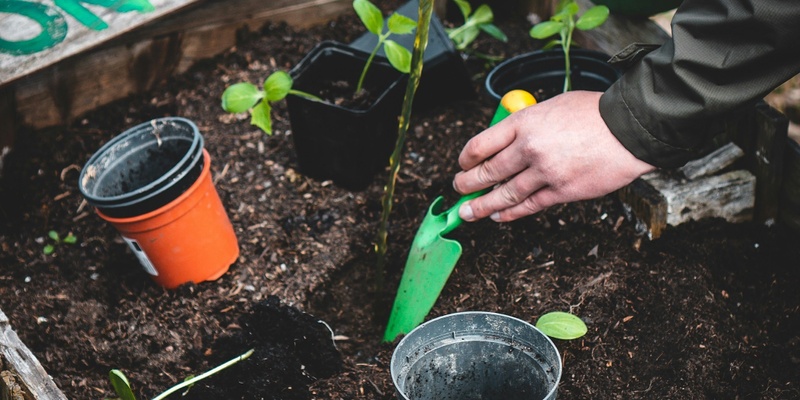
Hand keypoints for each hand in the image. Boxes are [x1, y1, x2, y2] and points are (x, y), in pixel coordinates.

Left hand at [453, 90, 655, 221]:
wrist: (630, 129)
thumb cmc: (594, 113)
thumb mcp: (552, 106)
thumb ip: (527, 123)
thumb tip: (508, 141)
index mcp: (524, 122)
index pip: (481, 144)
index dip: (466, 158)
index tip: (462, 164)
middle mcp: (529, 148)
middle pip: (487, 172)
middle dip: (467, 184)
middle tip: (458, 189)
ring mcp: (545, 172)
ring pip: (504, 194)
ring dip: (482, 206)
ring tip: (468, 212)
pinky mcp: (562, 191)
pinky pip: (529, 206)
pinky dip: (510, 213)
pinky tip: (498, 216)